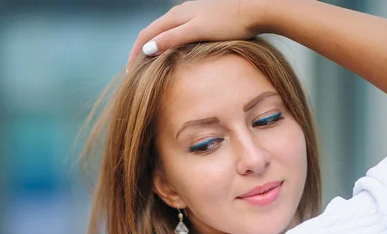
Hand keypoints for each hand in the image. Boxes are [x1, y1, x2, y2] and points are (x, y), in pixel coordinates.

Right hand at [127, 0, 267, 66]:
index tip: (129, 73)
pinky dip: (170, 44)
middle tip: (136, 72)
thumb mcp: (197, 31)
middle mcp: (180, 12)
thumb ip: (172, 40)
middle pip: (153, 32)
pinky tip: (176, 54)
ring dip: (156, 47)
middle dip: (142, 50)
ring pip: (166, 31)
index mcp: (175, 15)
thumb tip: (147, 50)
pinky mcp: (204, 18)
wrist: (256, 8)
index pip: (146, 35)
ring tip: (152, 65)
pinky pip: (179, 32)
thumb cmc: (229, 22)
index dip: (135, 54)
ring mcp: (192, 13)